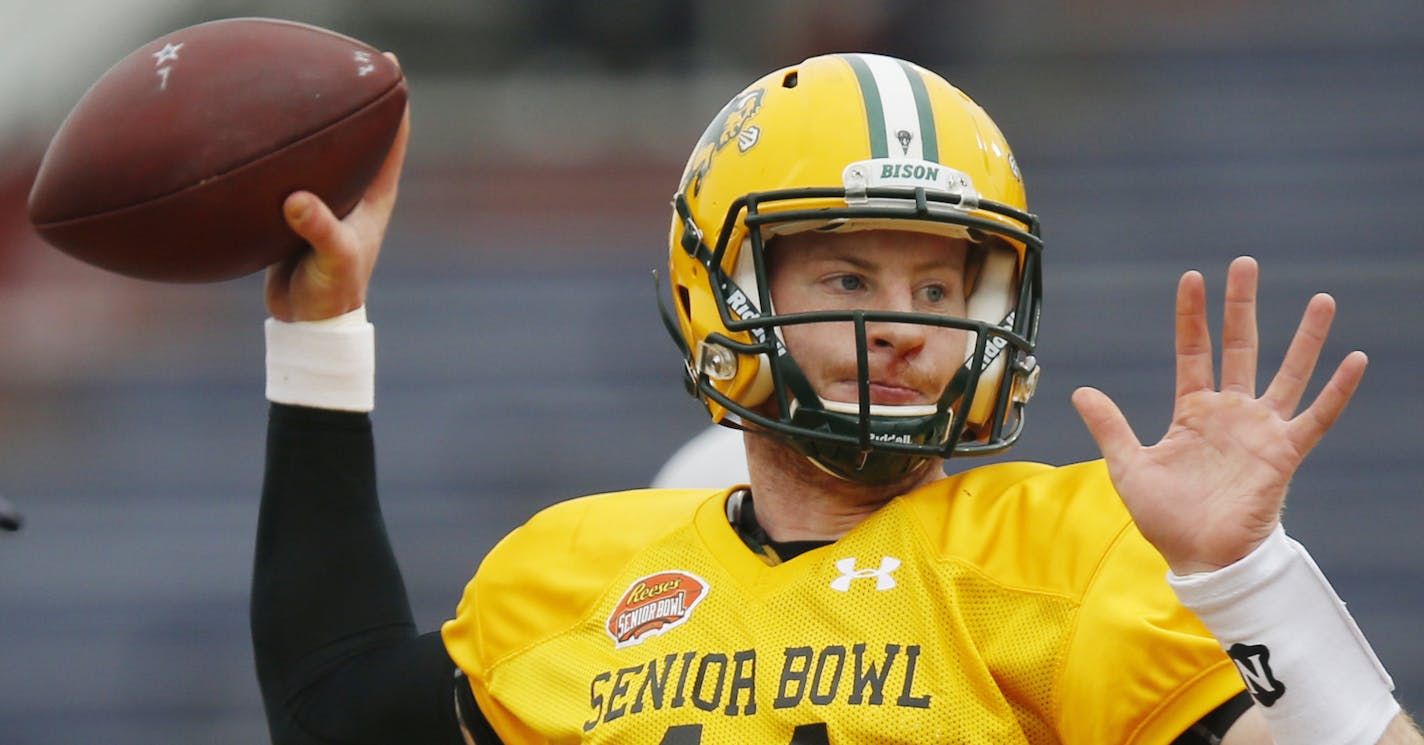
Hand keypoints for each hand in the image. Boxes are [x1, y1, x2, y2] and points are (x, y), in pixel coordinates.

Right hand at [266, 59, 409, 321]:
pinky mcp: (298, 215)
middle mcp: (355, 195)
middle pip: (360, 138)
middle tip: (338, 64)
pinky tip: (258, 138)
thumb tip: (296, 200)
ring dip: (313, 126)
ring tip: (295, 91)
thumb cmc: (332, 292)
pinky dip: (281, 155)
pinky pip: (291, 174)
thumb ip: (318, 228)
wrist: (308, 323)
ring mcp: (327, 203)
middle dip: (353, 102)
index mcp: (375, 198)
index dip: (395, 104)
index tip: (390, 66)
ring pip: (323, 154)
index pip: (392, 141)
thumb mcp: (331, 258)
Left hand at [1071, 256, 1367, 573]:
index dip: (1192, 316)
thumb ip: (1111, 426)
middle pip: (1239, 347)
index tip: (1193, 278)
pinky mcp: (1283, 454)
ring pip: (1287, 373)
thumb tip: (1081, 390)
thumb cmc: (1167, 518)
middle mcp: (1230, 413)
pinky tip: (1355, 358)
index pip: (1194, 351)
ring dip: (1304, 337)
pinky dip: (1337, 390)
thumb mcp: (1129, 467)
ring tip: (1321, 299)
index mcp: (1193, 412)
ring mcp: (1260, 430)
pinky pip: (1316, 417)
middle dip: (1241, 306)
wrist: (1200, 559)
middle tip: (1246, 264)